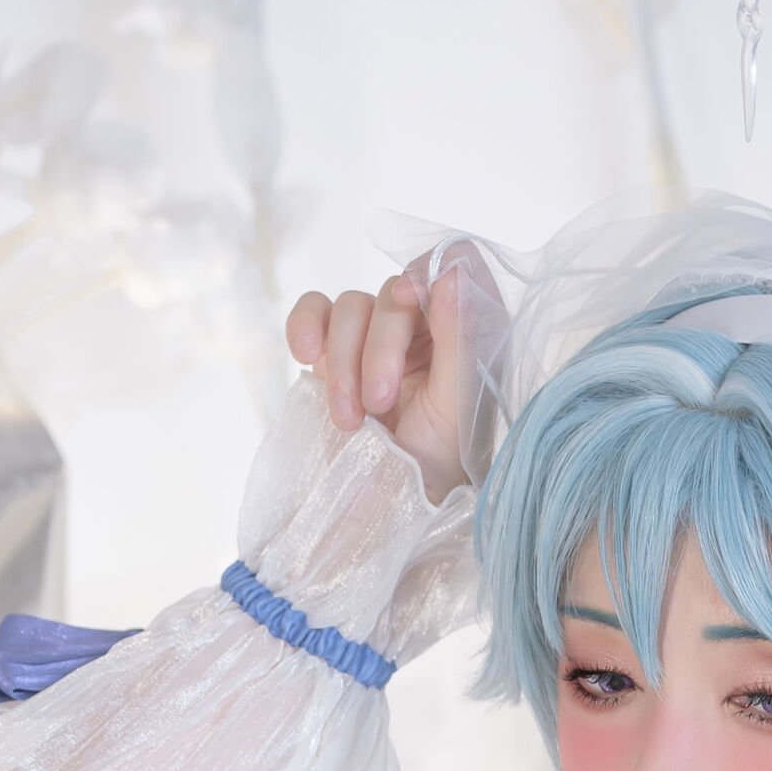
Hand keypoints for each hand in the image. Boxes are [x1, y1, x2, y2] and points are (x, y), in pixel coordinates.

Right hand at [284, 263, 471, 505]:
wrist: (386, 505)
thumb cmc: (435, 466)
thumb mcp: (459, 410)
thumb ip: (462, 341)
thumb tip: (452, 274)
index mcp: (466, 332)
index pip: (453, 265)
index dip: (428, 273)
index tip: (410, 303)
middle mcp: (423, 325)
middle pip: (392, 292)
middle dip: (379, 348)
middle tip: (378, 403)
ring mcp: (375, 334)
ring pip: (349, 307)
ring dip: (343, 362)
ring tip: (349, 421)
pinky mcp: (335, 349)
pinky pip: (313, 312)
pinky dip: (305, 326)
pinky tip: (305, 356)